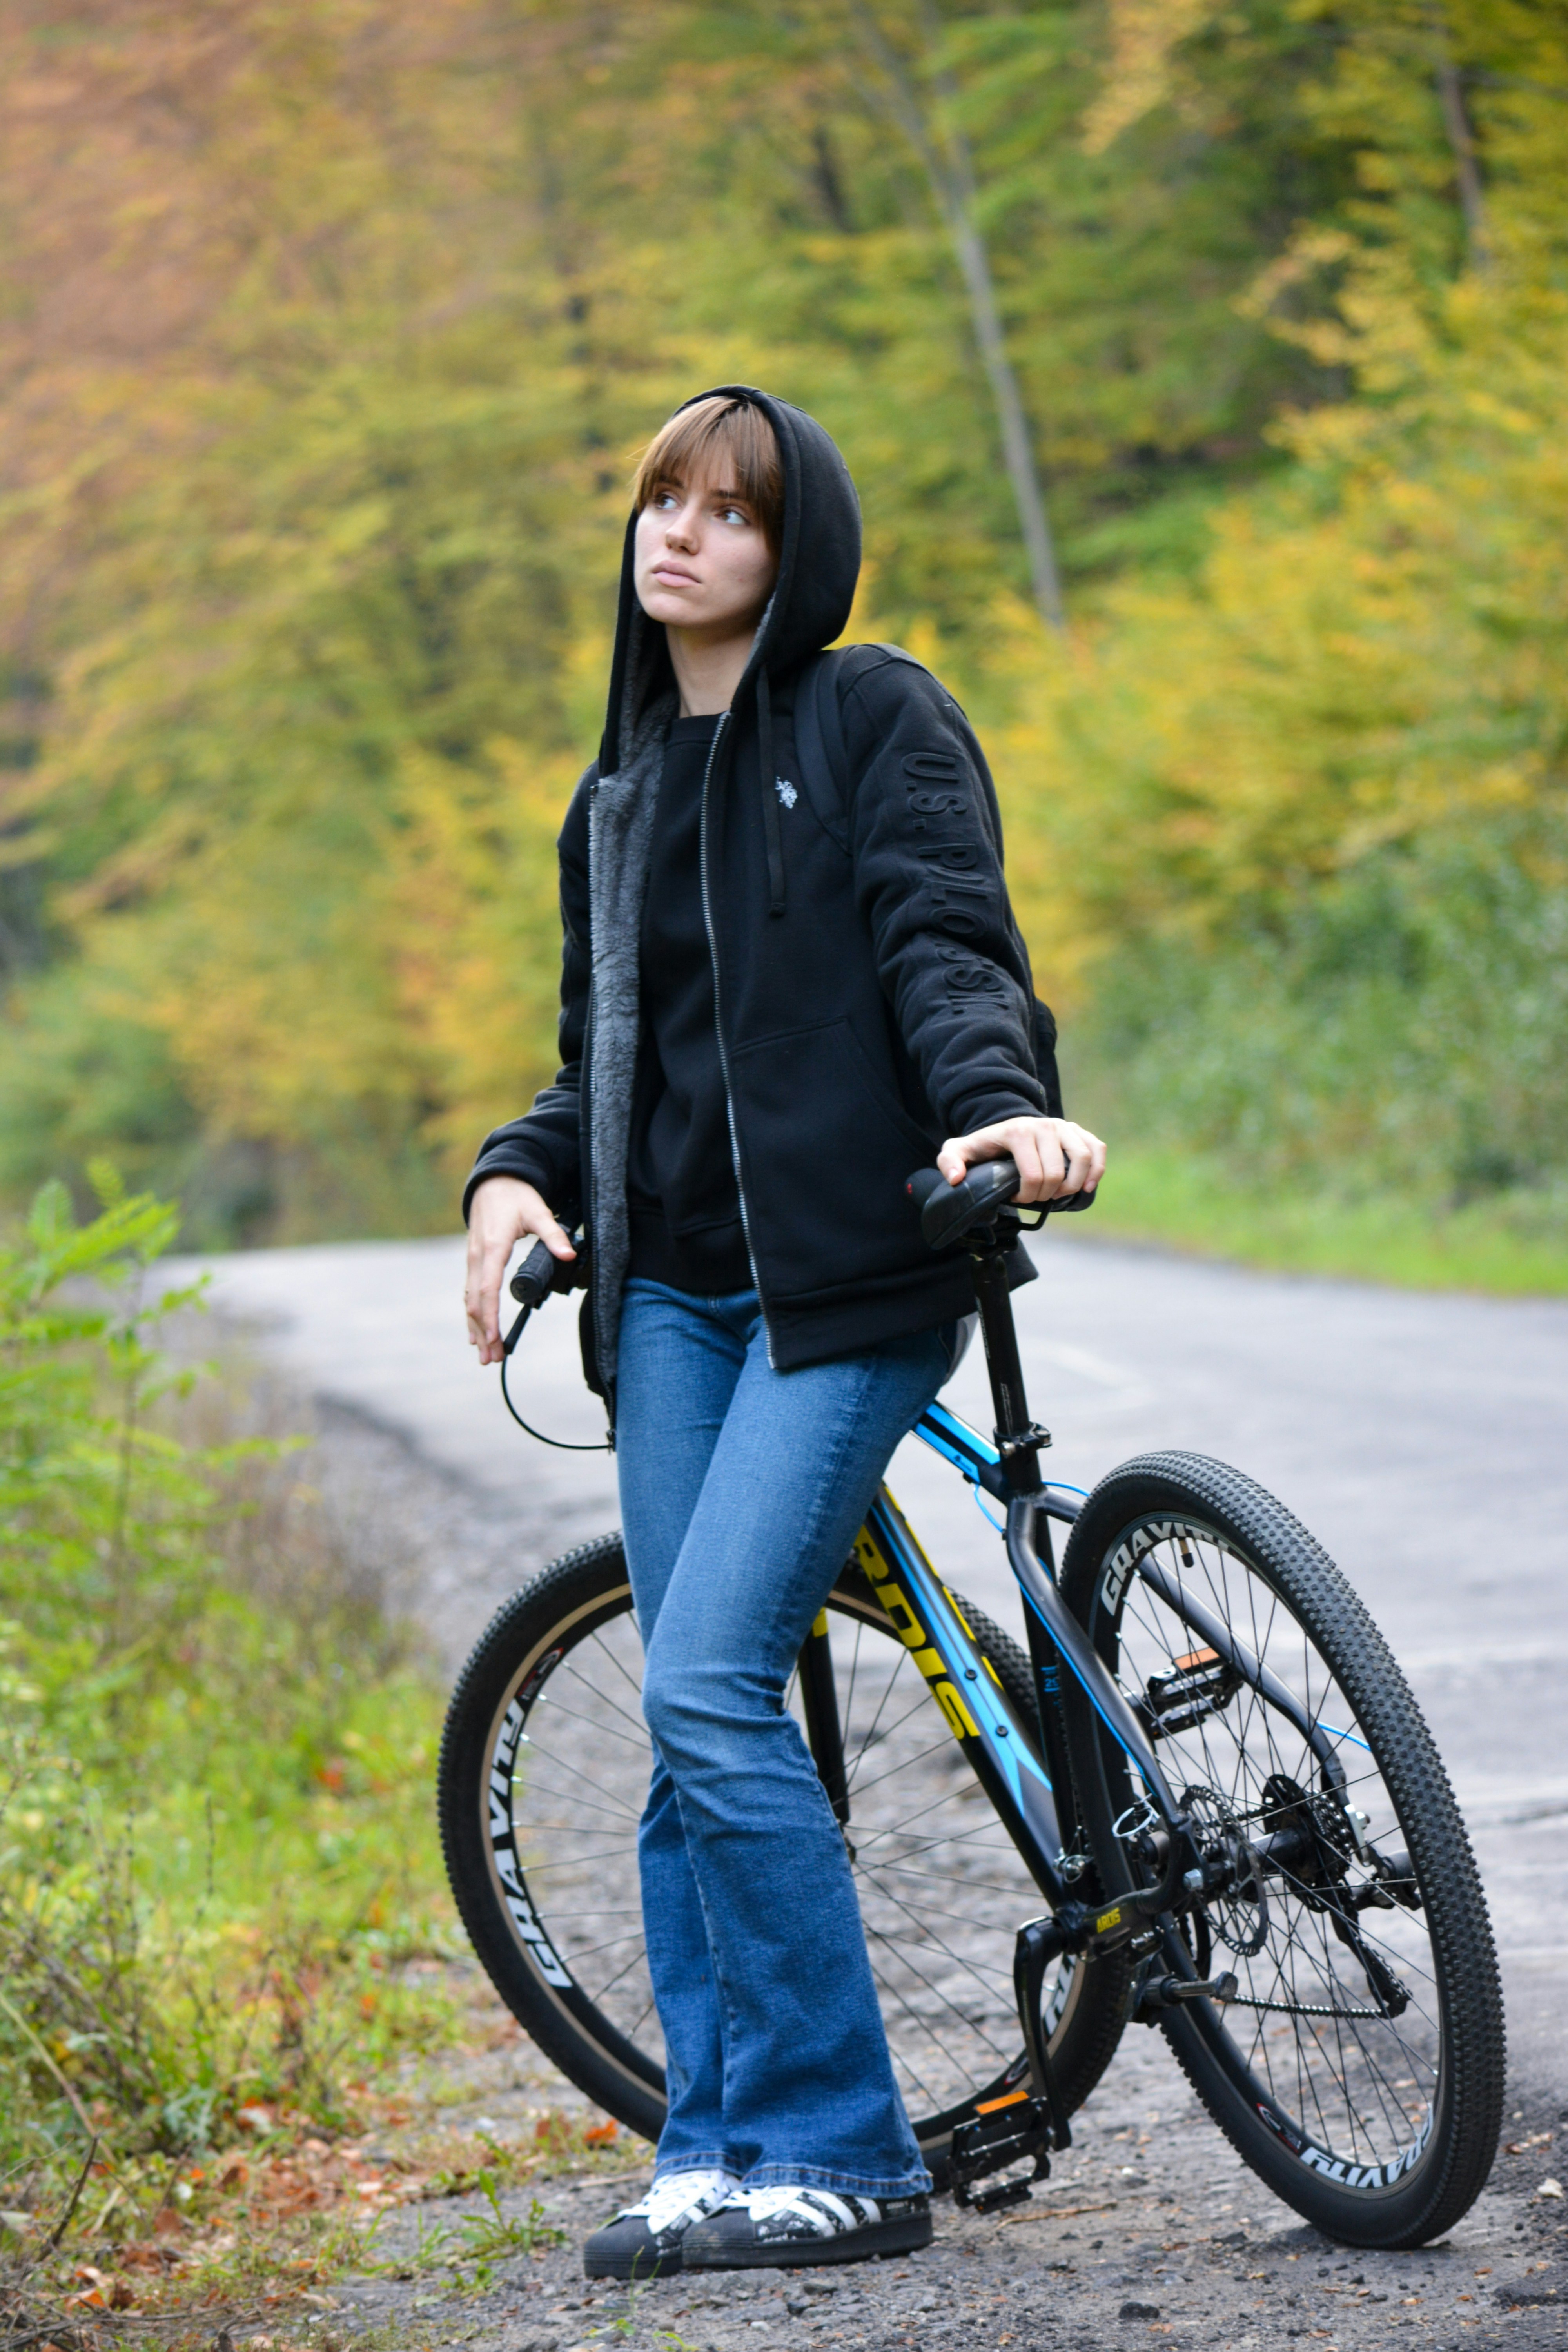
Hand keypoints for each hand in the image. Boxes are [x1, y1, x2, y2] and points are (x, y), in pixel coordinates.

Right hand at [464, 1176, 575, 1366]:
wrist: (494, 1181)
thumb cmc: (516, 1196)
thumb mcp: (538, 1211)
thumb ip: (553, 1234)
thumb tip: (567, 1254)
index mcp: (492, 1247)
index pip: (487, 1289)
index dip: (490, 1316)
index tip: (493, 1337)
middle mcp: (477, 1257)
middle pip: (475, 1301)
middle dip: (482, 1332)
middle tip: (491, 1359)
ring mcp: (472, 1260)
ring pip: (469, 1300)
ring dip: (476, 1328)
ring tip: (484, 1355)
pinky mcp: (473, 1261)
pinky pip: (470, 1292)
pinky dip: (472, 1314)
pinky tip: (475, 1333)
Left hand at [937, 1114, 1105, 1205]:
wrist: (1006, 1127)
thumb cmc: (985, 1146)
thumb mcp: (960, 1150)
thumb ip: (950, 1161)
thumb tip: (956, 1179)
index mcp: (1018, 1131)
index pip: (1033, 1175)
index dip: (1026, 1195)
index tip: (1015, 1196)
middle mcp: (1044, 1125)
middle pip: (1057, 1173)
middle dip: (1046, 1194)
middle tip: (1034, 1197)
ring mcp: (1064, 1126)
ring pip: (1082, 1160)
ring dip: (1071, 1186)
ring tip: (1056, 1194)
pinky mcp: (1078, 1131)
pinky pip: (1097, 1149)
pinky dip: (1096, 1170)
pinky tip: (1085, 1187)